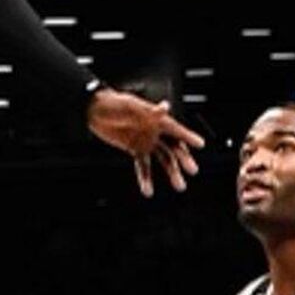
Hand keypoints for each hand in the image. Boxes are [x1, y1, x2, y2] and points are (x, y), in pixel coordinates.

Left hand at [85, 89, 205, 196]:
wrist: (94, 110)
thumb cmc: (114, 103)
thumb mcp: (130, 105)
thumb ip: (148, 110)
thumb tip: (165, 107)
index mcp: (156, 118)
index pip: (175, 128)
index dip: (188, 135)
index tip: (200, 144)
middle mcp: (154, 131)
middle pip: (173, 147)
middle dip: (184, 159)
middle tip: (192, 170)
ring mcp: (145, 141)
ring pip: (163, 159)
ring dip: (171, 172)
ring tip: (180, 186)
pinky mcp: (134, 149)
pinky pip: (143, 166)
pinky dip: (146, 179)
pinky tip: (148, 191)